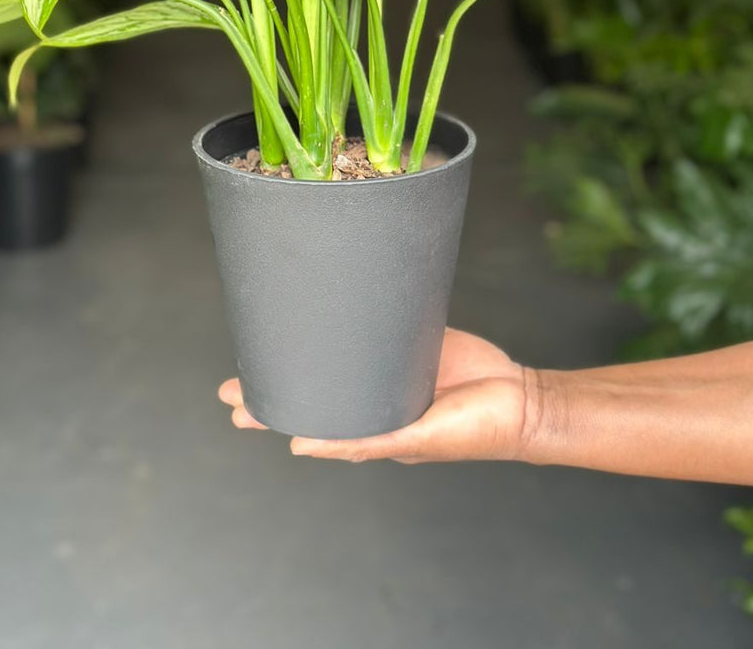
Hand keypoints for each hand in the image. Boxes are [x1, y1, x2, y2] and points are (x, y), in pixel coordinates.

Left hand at [218, 327, 535, 462]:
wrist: (520, 398)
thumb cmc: (474, 431)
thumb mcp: (415, 438)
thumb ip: (364, 442)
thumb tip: (300, 448)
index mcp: (372, 425)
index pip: (312, 420)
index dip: (273, 413)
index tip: (235, 405)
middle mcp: (375, 395)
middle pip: (316, 384)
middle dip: (276, 379)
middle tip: (232, 377)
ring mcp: (390, 363)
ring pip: (337, 352)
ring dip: (304, 347)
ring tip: (267, 336)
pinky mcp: (410, 335)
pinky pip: (372, 324)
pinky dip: (345, 316)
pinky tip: (325, 304)